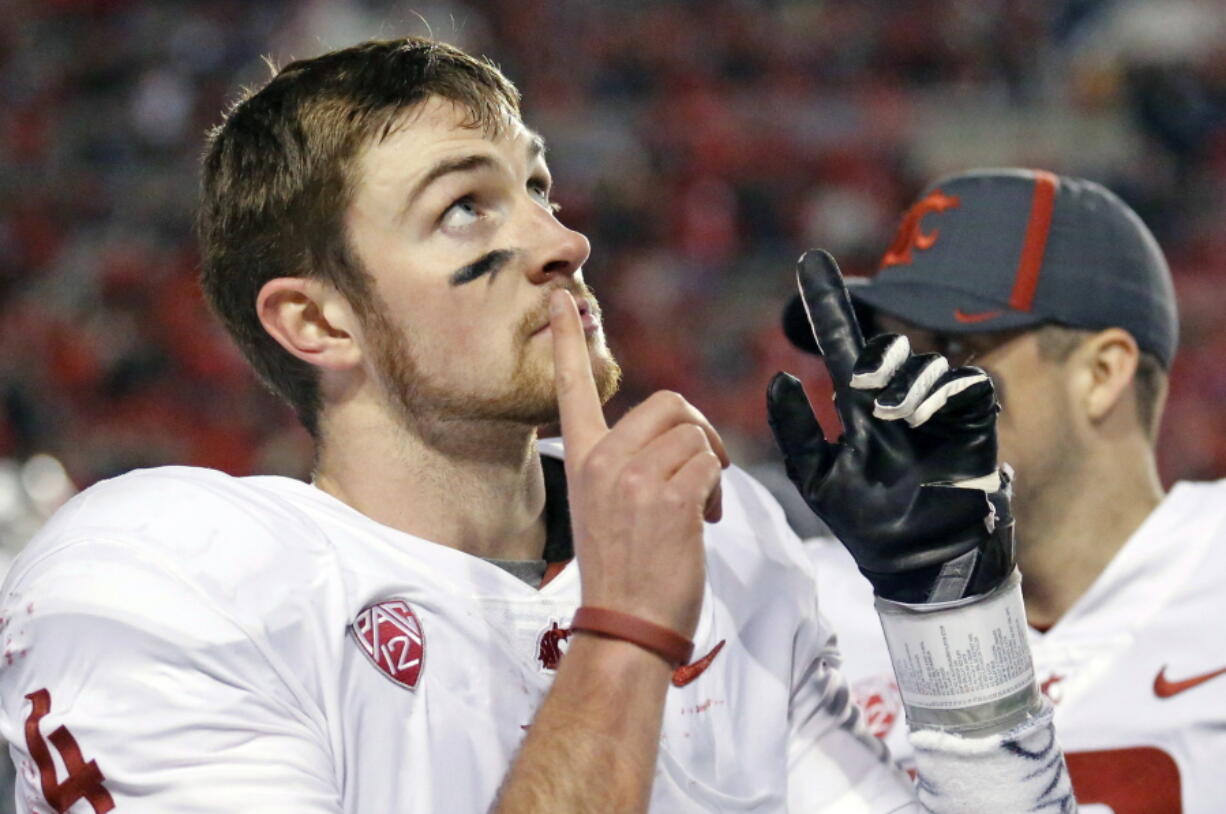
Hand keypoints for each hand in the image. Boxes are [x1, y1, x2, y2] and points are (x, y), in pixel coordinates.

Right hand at [550, 290, 728, 636]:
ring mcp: (634, 478)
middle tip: (700, 472)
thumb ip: (631, 464)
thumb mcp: (609, 506)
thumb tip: (681, 440)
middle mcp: (603, 461)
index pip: (571, 388)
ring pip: (697, 436)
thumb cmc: (625, 571)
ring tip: (696, 511)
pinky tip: (701, 524)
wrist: (627, 625)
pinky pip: (711, 465)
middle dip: (699, 433)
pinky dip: (717, 491)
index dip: (565, 339)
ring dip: (710, 470)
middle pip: (671, 403)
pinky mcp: (668, 498)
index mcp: (582, 459)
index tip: (560, 296)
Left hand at [766, 251, 1013, 603]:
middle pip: (887, 346)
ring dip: (905, 383)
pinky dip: (944, 391)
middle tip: (861, 388)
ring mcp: (937, 409)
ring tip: (892, 419)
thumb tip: (779, 378)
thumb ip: (797, 431)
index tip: (809, 260)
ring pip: (925, 363)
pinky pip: (967, 382)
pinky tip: (923, 417)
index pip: (841, 343)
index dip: (826, 302)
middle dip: (874, 359)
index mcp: (859, 407)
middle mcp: (897, 399)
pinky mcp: (975, 421)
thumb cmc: (867, 523)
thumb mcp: (818, 479)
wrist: (920, 562)